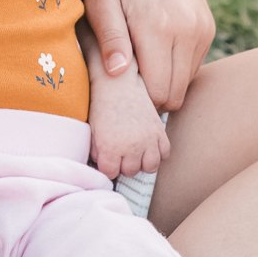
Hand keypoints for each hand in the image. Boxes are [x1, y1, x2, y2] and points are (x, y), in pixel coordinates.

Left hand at [81, 0, 214, 112]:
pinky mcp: (208, 26)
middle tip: (128, 75)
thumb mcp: (100, 0)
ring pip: (186, 82)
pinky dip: (175, 65)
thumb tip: (118, 73)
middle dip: (152, 93)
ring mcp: (203, 28)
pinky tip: (155, 47)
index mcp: (158, 25)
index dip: (138, 98)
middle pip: (175, 93)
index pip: (159, 91)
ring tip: (140, 56)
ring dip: (164, 78)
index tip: (120, 84)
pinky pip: (193, 64)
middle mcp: (188, 29)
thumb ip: (110, 37)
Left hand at [87, 61, 169, 179]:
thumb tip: (103, 165)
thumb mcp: (92, 129)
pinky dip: (158, 151)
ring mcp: (148, 140)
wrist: (117, 83)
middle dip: (124, 163)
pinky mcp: (160, 131)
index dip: (108, 166)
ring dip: (142, 161)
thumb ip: (96, 151)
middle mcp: (131, 147)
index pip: (110, 173)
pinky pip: (164, 153)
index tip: (107, 157)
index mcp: (110, 148)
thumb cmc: (101, 105)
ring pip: (150, 167)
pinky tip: (149, 144)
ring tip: (135, 150)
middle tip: (120, 151)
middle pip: (130, 171)